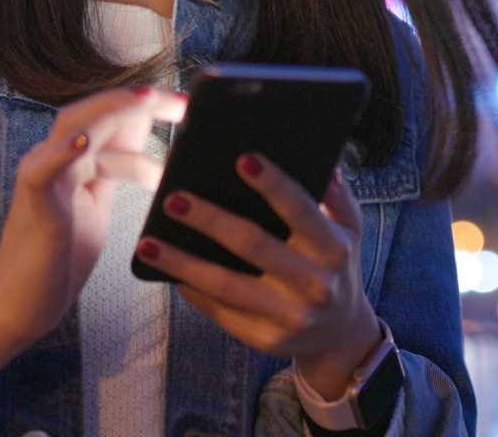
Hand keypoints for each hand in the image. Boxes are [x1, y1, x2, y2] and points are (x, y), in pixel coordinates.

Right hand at [0, 85, 186, 407]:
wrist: (20, 306)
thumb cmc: (59, 257)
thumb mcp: (98, 204)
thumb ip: (118, 170)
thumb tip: (157, 146)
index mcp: (75, 157)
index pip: (112, 118)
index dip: (147, 106)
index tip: (187, 104)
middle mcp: (55, 157)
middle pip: (95, 111)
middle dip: (137, 100)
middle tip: (180, 99)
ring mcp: (42, 176)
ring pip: (73, 126)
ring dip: (110, 110)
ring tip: (145, 100)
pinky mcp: (35, 205)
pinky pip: (42, 172)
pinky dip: (60, 154)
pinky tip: (83, 144)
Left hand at [135, 154, 380, 400]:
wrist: (343, 334)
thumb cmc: (336, 262)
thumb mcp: (350, 227)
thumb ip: (336, 195)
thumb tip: (323, 163)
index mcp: (332, 248)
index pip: (300, 210)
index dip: (273, 184)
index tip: (242, 158)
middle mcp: (313, 284)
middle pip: (253, 245)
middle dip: (210, 220)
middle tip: (173, 199)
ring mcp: (288, 316)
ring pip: (226, 285)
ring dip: (182, 263)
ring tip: (147, 243)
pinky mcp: (266, 339)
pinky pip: (221, 311)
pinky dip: (191, 290)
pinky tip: (166, 270)